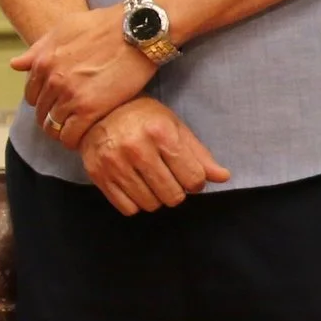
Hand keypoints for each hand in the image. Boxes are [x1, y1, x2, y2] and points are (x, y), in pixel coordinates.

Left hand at [13, 6, 155, 146]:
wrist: (137, 30)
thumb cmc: (104, 25)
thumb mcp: (64, 29)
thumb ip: (39, 49)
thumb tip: (15, 65)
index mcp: (43, 62)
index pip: (32, 95)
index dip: (43, 102)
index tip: (56, 106)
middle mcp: (52, 80)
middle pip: (42, 112)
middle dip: (52, 117)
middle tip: (68, 121)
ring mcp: (70, 96)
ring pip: (53, 127)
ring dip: (62, 132)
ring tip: (75, 131)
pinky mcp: (90, 109)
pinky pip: (71, 136)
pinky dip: (74, 141)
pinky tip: (83, 139)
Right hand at [79, 99, 229, 215]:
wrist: (97, 111)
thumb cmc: (142, 118)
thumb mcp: (175, 127)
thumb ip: (200, 155)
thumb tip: (223, 177)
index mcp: (160, 133)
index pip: (193, 179)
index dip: (196, 181)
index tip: (188, 174)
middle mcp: (136, 148)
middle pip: (173, 196)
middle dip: (176, 191)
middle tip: (169, 178)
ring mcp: (114, 163)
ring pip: (150, 204)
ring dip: (156, 197)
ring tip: (150, 180)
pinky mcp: (98, 175)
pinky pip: (128, 208)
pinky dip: (135, 202)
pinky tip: (134, 185)